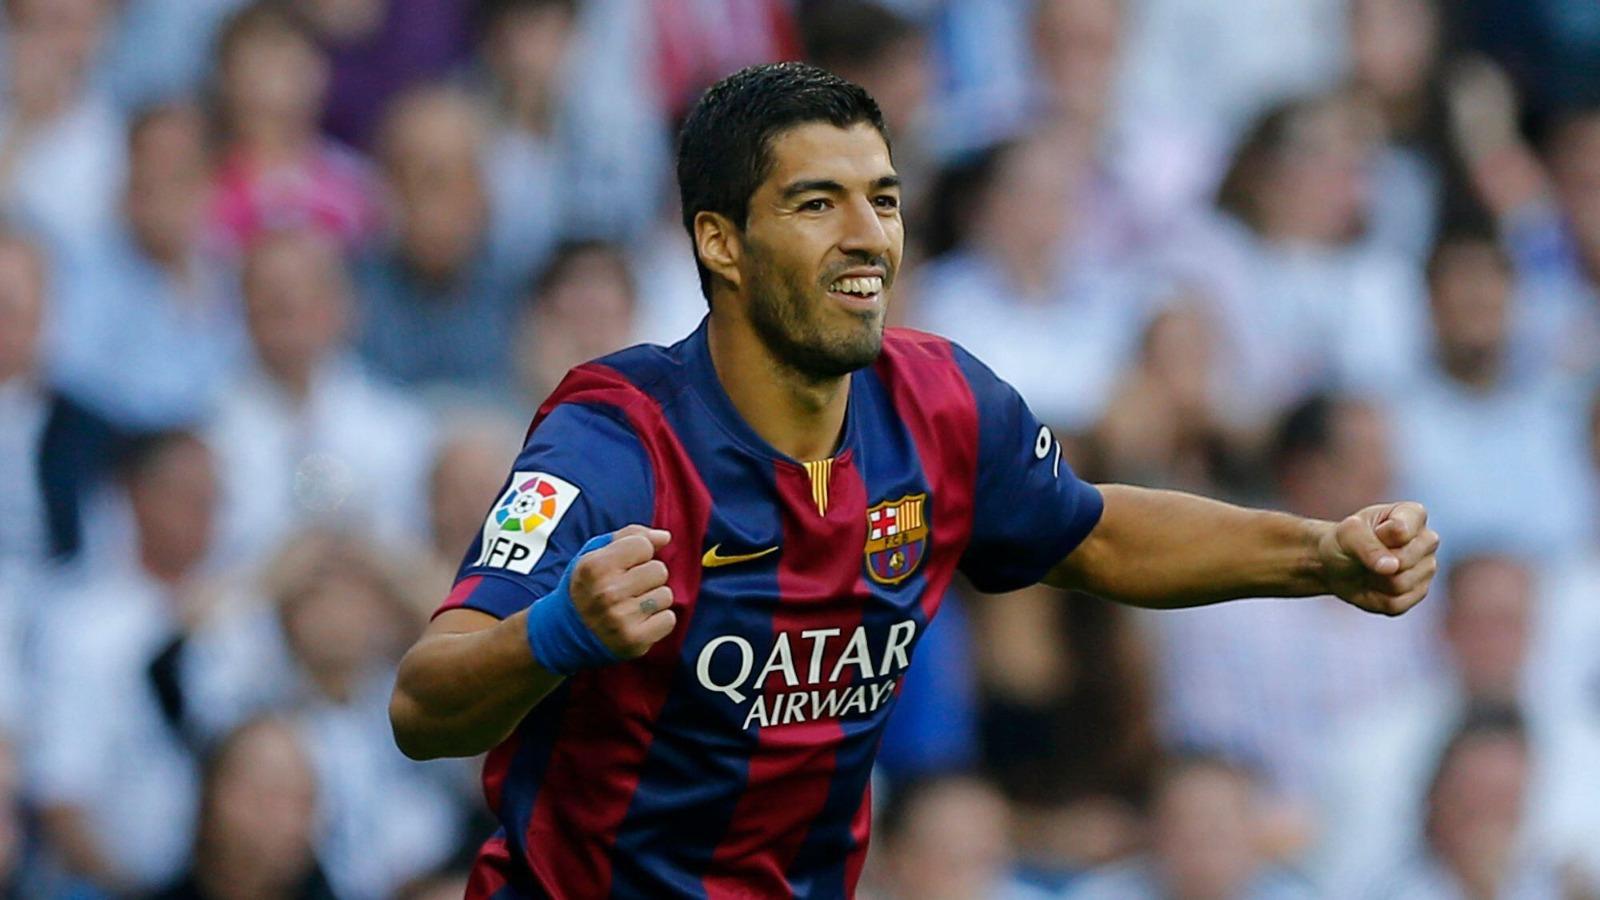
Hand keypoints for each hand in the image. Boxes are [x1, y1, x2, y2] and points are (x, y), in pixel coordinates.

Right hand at [567, 524, 676, 657]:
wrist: (567, 633)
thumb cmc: (589, 586)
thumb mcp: (596, 554)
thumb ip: (631, 536)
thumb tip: (665, 537)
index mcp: (594, 566)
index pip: (643, 545)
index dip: (638, 553)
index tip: (625, 565)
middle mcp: (606, 592)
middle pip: (659, 570)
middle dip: (647, 577)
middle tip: (628, 588)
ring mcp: (620, 618)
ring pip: (666, 595)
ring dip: (653, 599)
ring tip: (631, 605)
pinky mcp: (634, 640)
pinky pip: (668, 619)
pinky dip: (658, 621)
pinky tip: (638, 622)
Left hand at [1318, 501, 1438, 615]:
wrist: (1336, 565)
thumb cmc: (1344, 542)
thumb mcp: (1347, 535)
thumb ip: (1368, 545)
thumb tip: (1392, 567)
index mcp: (1413, 515)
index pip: (1401, 530)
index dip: (1377, 537)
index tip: (1369, 533)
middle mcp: (1427, 540)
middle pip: (1405, 561)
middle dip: (1375, 562)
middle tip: (1364, 555)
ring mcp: (1427, 568)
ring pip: (1401, 584)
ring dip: (1374, 580)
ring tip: (1368, 569)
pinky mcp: (1418, 593)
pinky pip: (1396, 603)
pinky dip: (1375, 597)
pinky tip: (1373, 585)